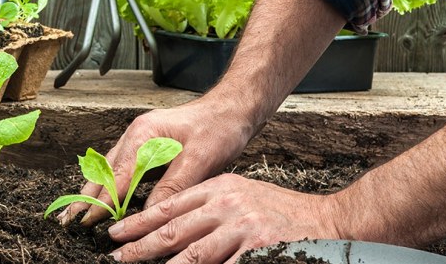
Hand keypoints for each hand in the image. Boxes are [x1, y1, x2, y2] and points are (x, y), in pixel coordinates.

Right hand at [57, 96, 253, 225]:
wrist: (233, 108)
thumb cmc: (219, 127)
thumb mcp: (199, 159)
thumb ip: (172, 186)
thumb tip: (149, 214)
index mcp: (144, 134)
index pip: (117, 176)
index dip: (102, 202)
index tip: (87, 222)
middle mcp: (136, 135)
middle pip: (104, 171)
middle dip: (85, 197)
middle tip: (68, 221)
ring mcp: (140, 140)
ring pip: (108, 169)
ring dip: (93, 192)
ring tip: (76, 213)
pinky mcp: (147, 146)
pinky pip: (121, 168)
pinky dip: (109, 185)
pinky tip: (103, 198)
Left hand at [106, 173, 341, 262]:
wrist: (330, 222)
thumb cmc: (282, 214)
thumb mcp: (241, 197)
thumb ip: (209, 210)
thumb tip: (173, 230)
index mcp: (219, 189)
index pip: (170, 205)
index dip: (140, 222)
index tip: (116, 234)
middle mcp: (227, 205)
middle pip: (174, 231)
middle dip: (140, 247)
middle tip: (115, 258)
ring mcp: (243, 228)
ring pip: (192, 255)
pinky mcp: (258, 249)